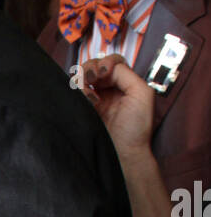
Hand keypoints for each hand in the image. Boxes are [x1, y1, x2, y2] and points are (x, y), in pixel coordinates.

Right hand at [81, 55, 155, 170]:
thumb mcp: (141, 93)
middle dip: (91, 68)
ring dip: (82, 80)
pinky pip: (74, 93)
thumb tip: (105, 69)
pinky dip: (76, 91)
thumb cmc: (136, 129)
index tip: (104, 73)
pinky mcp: (83, 110)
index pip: (112, 62)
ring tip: (88, 94)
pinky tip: (85, 100)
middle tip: (91, 79)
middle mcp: (109, 90)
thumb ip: (125, 74)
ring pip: (82, 77)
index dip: (106, 62)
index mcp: (124, 84)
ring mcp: (94, 100)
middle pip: (94, 66)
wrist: (124, 154)